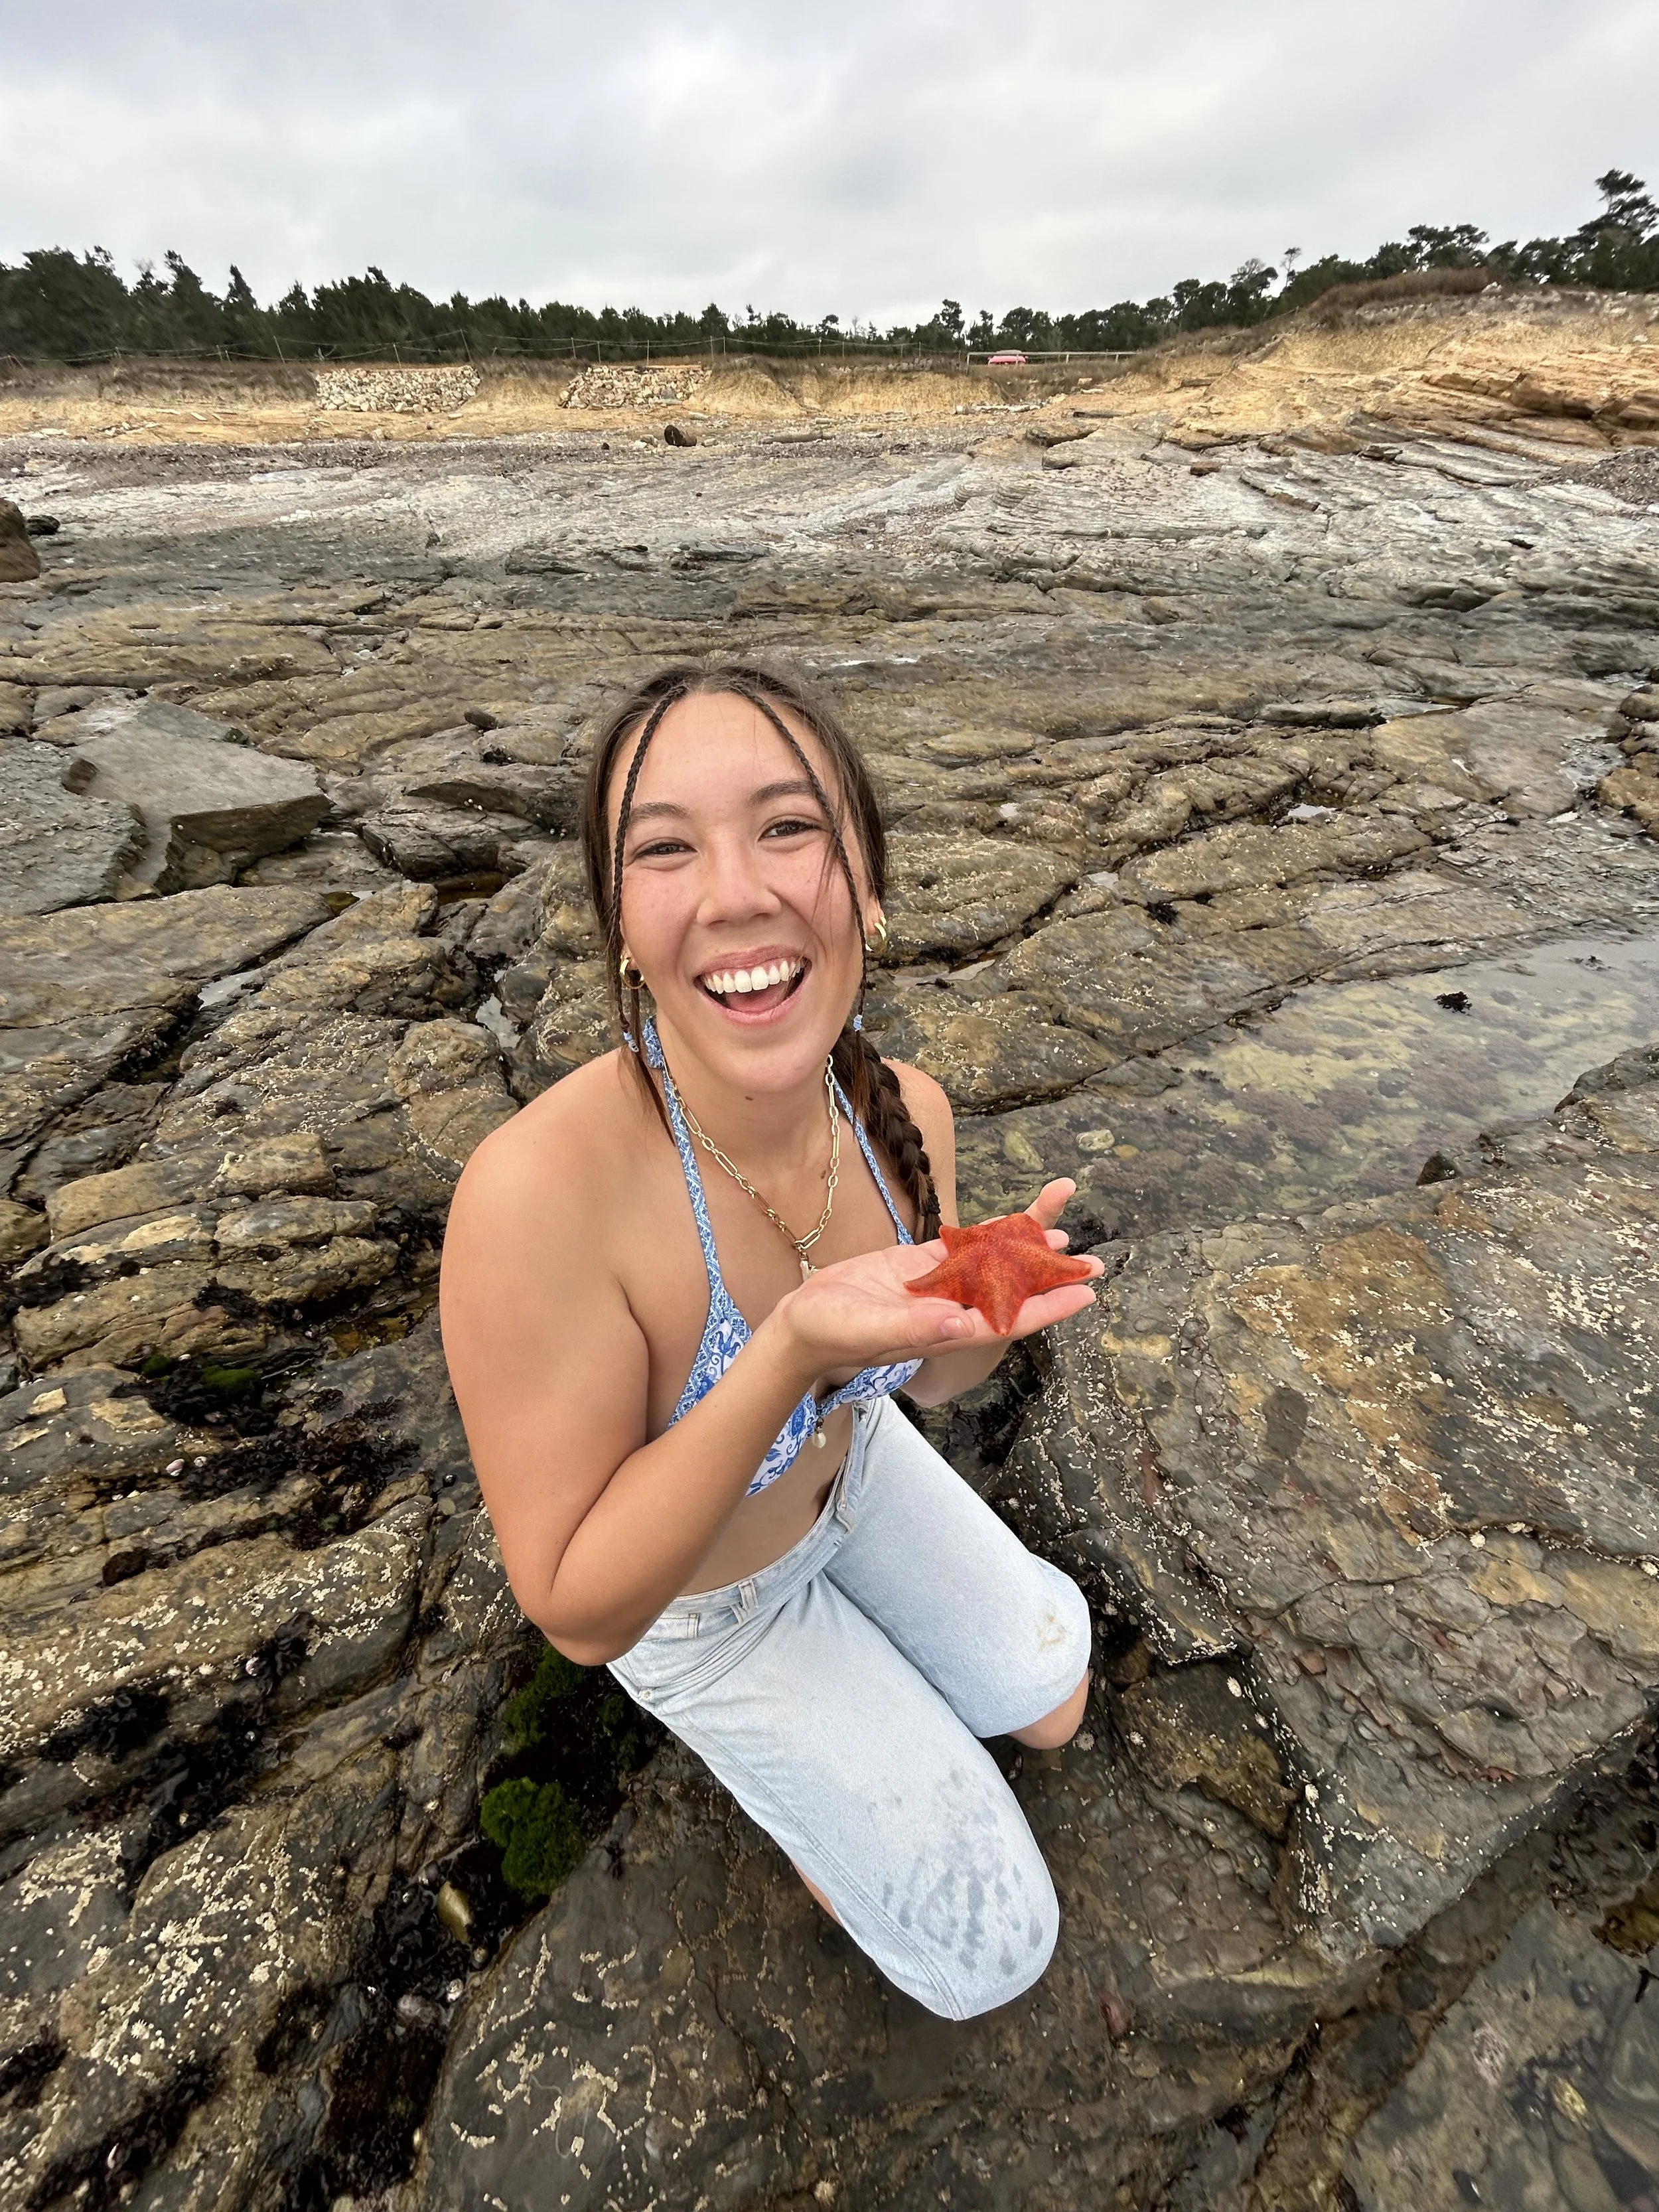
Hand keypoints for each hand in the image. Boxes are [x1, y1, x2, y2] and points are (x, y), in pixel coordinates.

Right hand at [769, 1179, 1102, 1380]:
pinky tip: (1012, 1228)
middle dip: (1051, 1277)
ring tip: (1064, 1238)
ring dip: (1025, 1252)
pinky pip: (961, 1251)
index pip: (1009, 1318)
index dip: (1049, 1306)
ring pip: (991, 1267)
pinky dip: (987, 1239)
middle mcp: (949, 1311)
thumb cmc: (830, 1334)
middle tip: (1093, 1263)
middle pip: (1011, 1291)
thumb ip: (915, 1328)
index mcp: (945, 1330)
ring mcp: (935, 1289)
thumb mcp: (870, 1330)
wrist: (800, 1326)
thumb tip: (961, 1324)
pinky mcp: (917, 1270)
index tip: (1085, 1294)